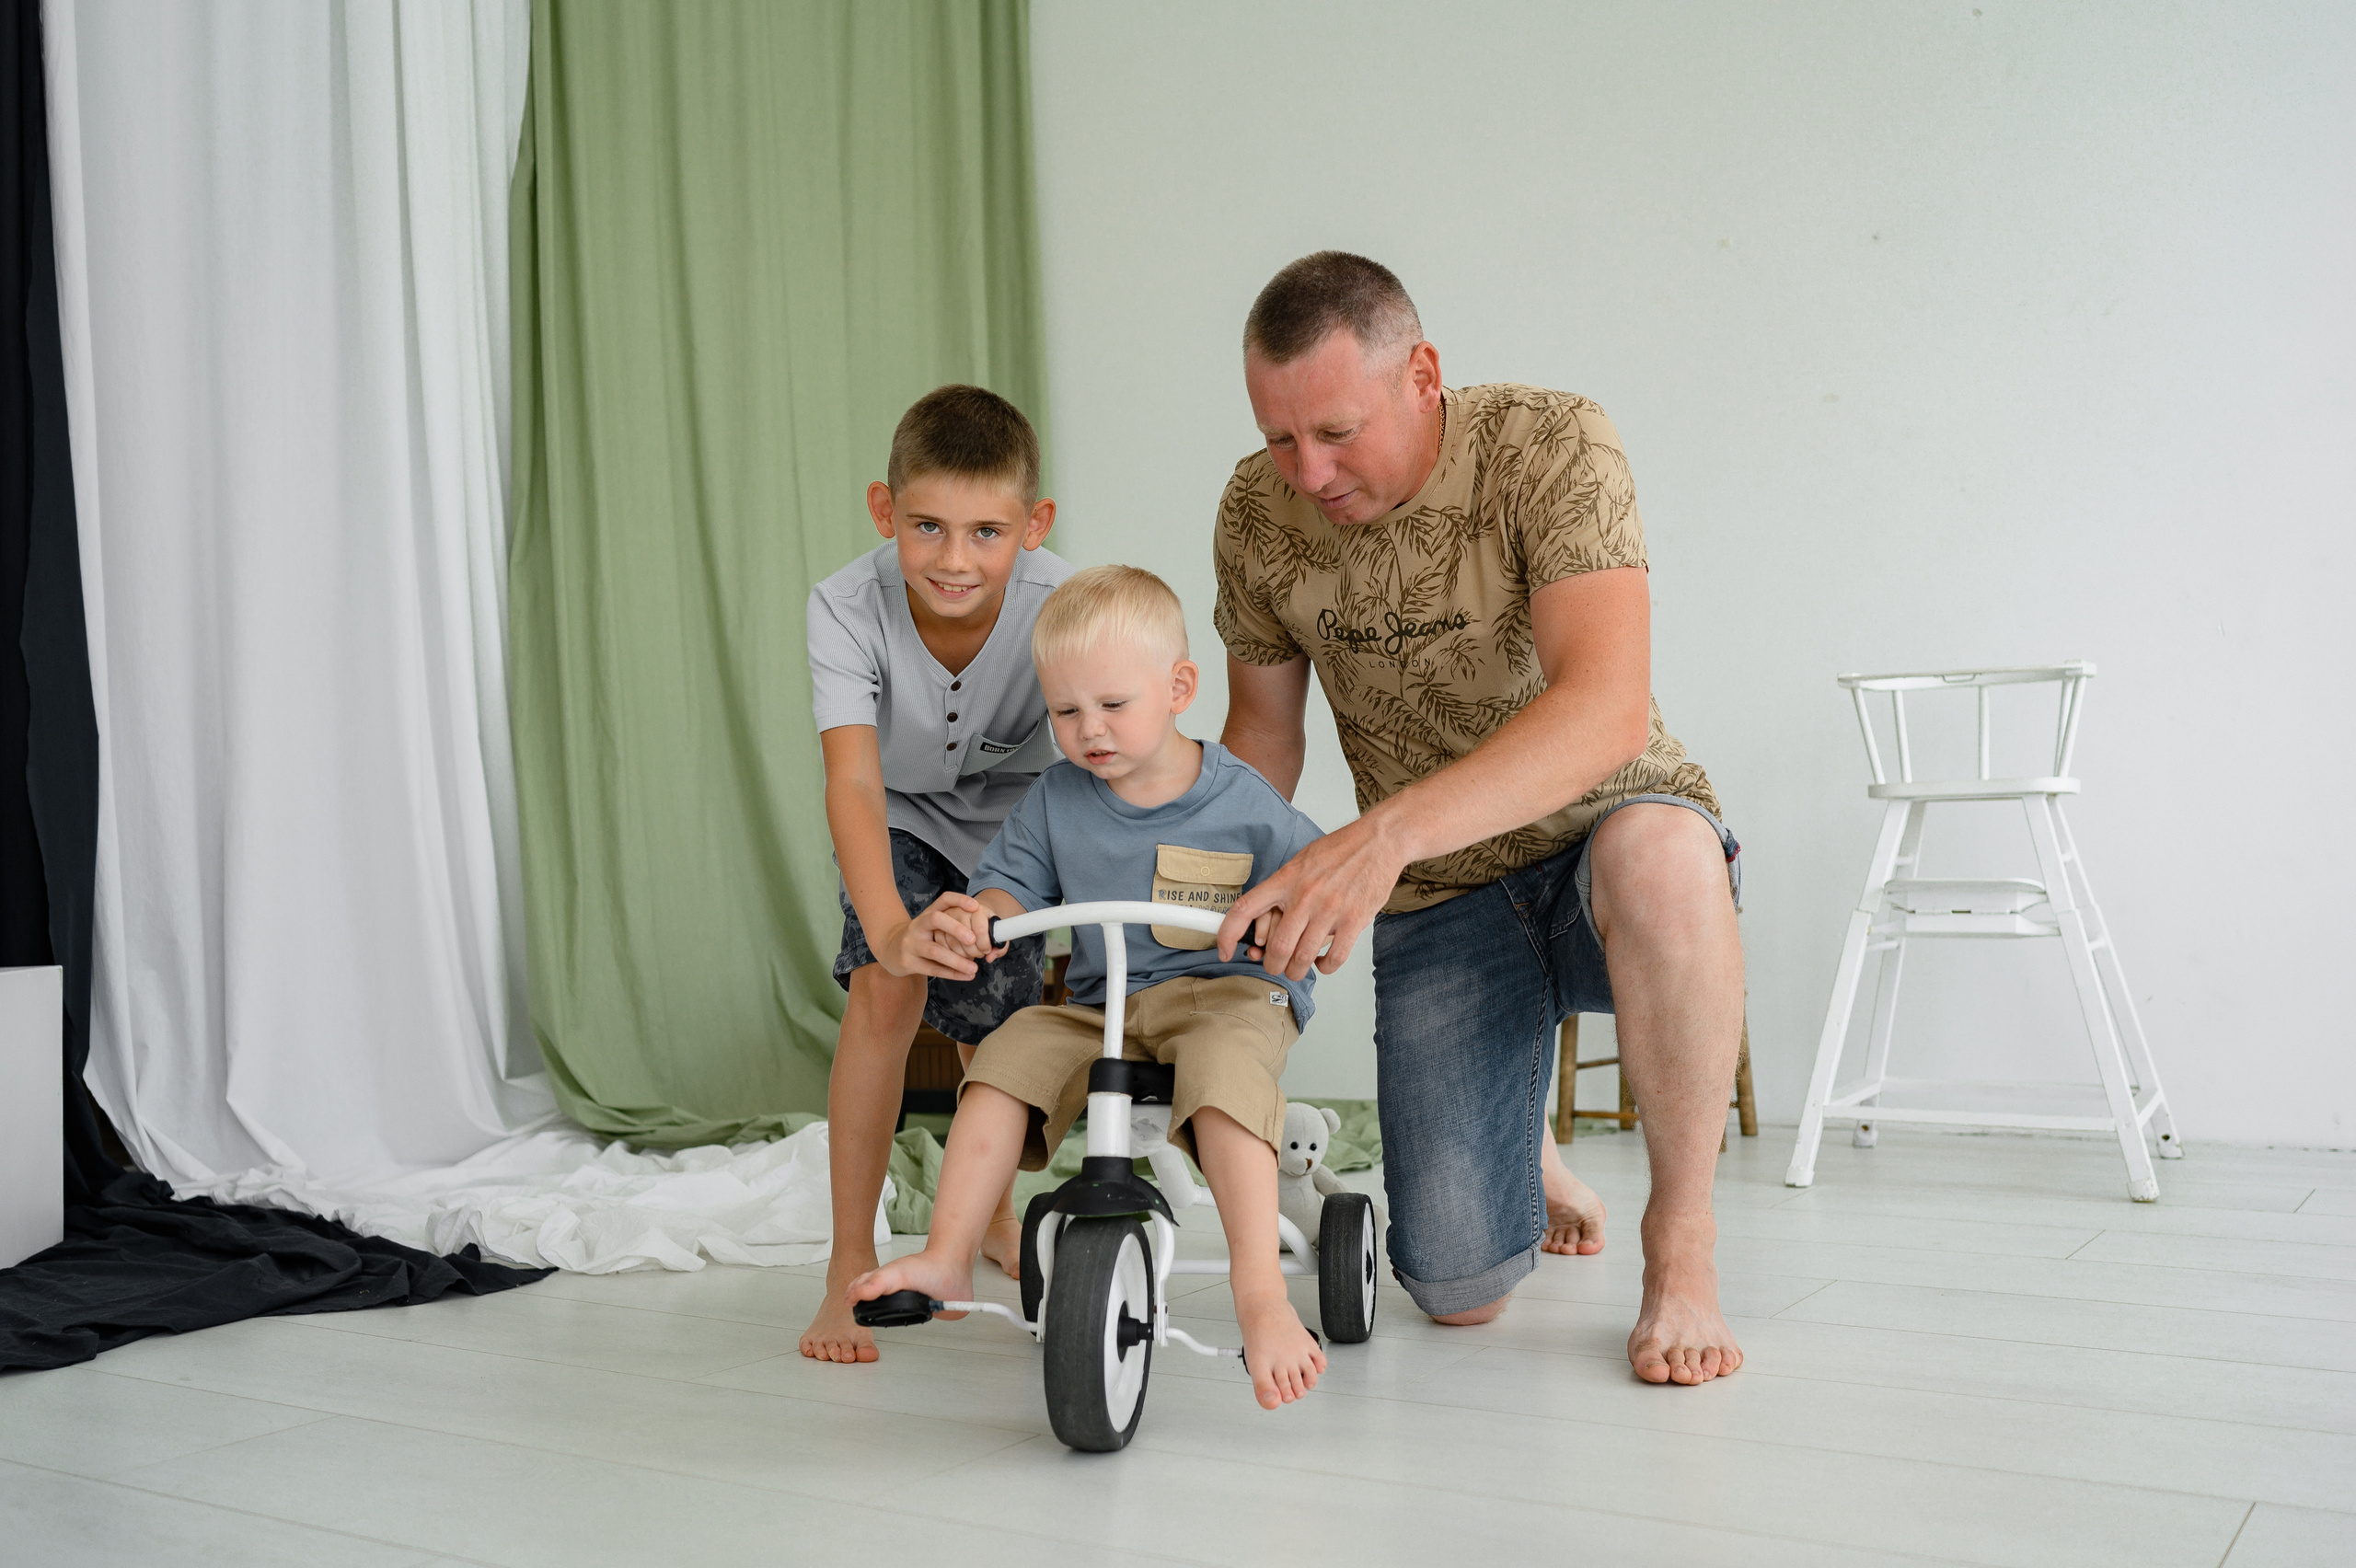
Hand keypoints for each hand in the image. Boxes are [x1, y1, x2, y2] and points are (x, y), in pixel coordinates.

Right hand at [877, 894, 1001, 980]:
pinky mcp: (908, 962)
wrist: (890, 949)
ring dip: (956, 960)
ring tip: (974, 968)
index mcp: (928, 914)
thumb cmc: (920, 937)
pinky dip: (951, 973)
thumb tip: (985, 934)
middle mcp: (918, 925)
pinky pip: (932, 968)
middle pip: (936, 919)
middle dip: (955, 928)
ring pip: (934, 950)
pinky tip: (966, 975)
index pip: (944, 900)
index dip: (959, 900)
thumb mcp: (932, 927)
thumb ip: (953, 927)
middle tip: (973, 939)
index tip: (976, 907)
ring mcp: (911, 943)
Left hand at [1216, 815, 1405, 981]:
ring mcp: (1330, 909)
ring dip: (1297, 971)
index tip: (1223, 950)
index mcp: (1286, 879)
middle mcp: (1304, 896)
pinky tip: (1324, 962)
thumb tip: (1266, 916)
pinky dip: (1326, 967)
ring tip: (1298, 969)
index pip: (1245, 909)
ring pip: (1303, 958)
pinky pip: (1334, 957)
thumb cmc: (1340, 850)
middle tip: (1275, 966)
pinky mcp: (1354, 920)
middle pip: (1277, 947)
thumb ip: (1284, 888)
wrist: (1379, 841)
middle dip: (1272, 965)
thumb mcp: (1301, 861)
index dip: (1227, 934)